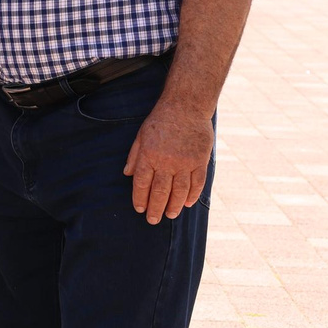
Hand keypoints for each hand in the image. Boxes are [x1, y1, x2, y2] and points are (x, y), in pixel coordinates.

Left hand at [125, 95, 212, 223]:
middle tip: (153, 220)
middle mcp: (166, 162)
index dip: (140, 199)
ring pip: (180, 191)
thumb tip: (127, 174)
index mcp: (149, 155)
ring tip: (170, 215)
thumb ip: (134, 156)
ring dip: (174, 206)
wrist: (186, 106)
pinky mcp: (200, 161)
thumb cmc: (160, 121)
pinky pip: (197, 183)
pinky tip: (188, 203)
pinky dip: (193, 195)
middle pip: (160, 192)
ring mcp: (185, 162)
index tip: (139, 209)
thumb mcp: (141, 136)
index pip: (142, 183)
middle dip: (155, 208)